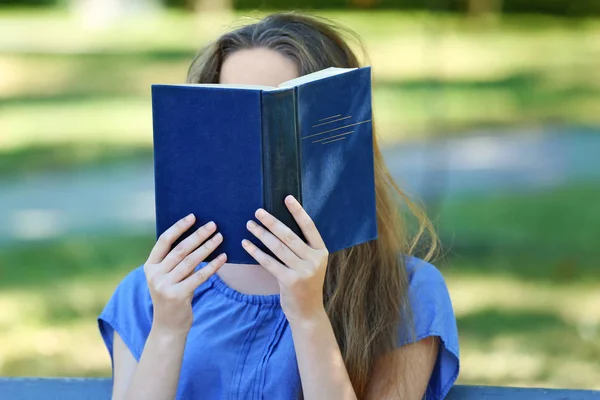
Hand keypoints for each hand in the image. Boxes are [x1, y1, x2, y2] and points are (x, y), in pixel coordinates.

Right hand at [144, 214, 226, 334]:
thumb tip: (197, 236)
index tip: (193, 216)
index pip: (164, 241)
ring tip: (220, 237)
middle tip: (213, 225)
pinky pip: (199, 276)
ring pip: (191, 261)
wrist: (168, 326)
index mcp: (150, 266)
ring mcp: (165, 285)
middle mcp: (155, 274)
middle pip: (180, 249)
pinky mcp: (178, 295)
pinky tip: (223, 257)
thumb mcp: (167, 276)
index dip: (179, 227)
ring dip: (208, 247)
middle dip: (198, 235)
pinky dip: (213, 265)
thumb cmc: (172, 295)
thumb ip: (175, 260)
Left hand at [242, 195, 328, 325]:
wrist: (307, 312)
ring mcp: (303, 271)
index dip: (298, 211)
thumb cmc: (305, 284)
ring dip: (261, 234)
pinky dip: (256, 252)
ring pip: (277, 247)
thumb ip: (301, 248)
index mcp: (321, 251)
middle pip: (289, 235)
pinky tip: (246, 244)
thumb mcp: (310, 264)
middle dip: (271, 222)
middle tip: (258, 212)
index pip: (309, 226)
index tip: (287, 198)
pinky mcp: (290, 281)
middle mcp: (314, 259)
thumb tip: (279, 225)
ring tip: (249, 225)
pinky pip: (269, 262)